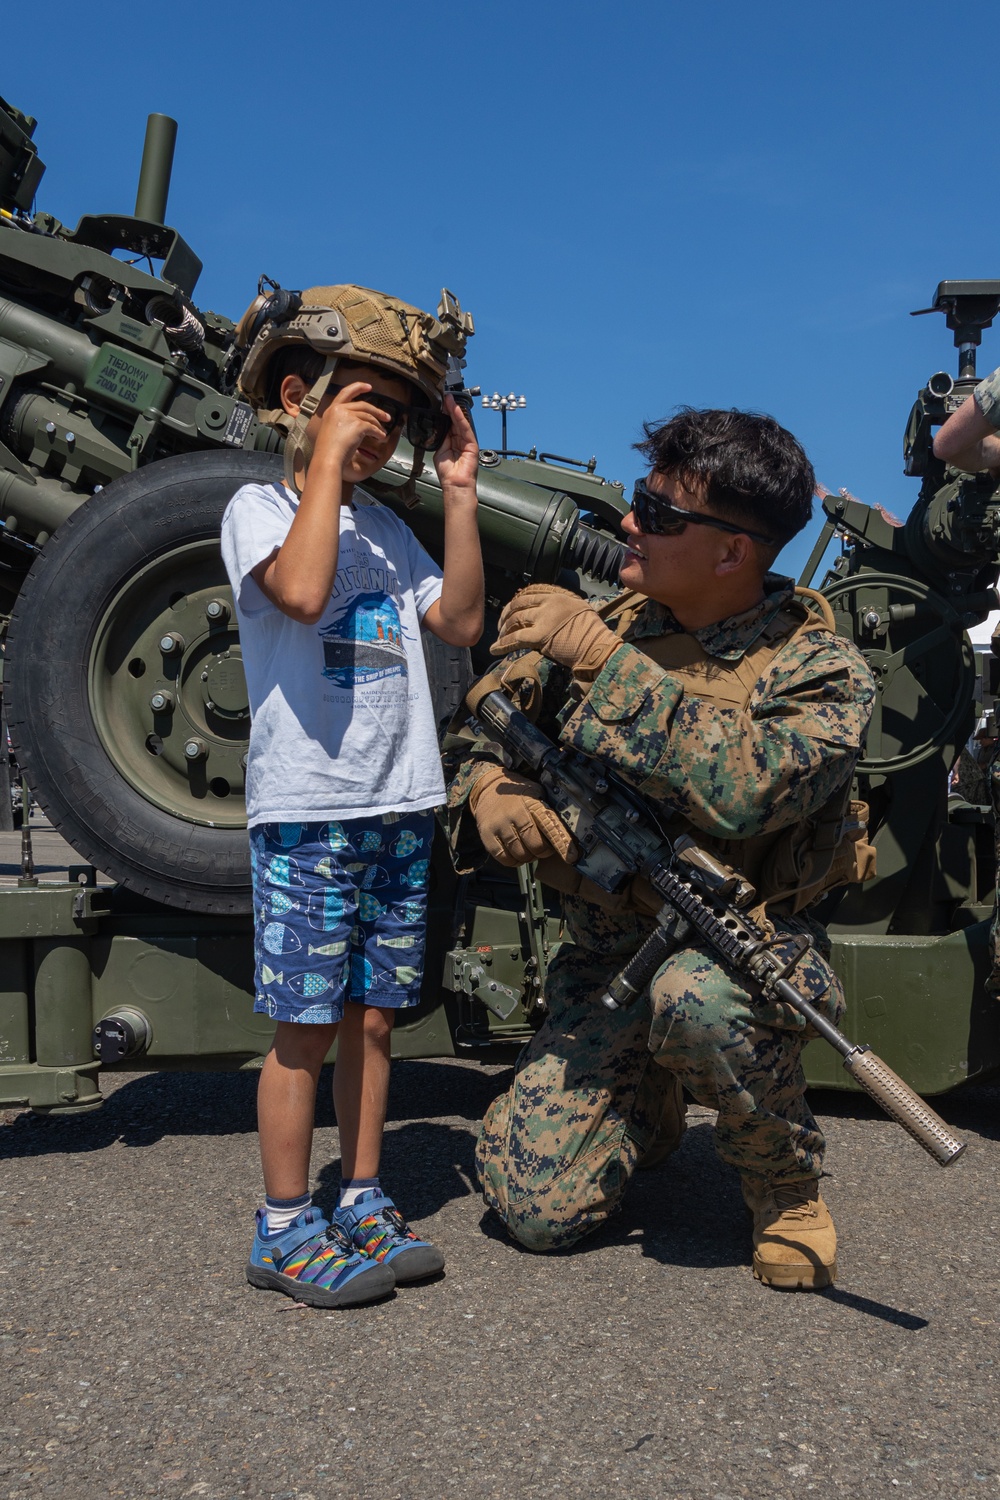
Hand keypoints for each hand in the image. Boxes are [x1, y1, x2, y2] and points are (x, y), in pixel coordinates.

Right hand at [312, 381, 394, 470]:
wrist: (327, 458)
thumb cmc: (327, 450)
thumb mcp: (330, 430)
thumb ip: (341, 423)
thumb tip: (358, 425)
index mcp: (331, 410)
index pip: (346, 392)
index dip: (358, 387)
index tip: (369, 386)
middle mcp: (339, 410)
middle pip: (363, 405)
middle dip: (377, 411)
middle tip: (386, 416)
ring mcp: (348, 416)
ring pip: (369, 416)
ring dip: (378, 424)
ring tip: (383, 431)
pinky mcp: (357, 425)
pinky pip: (372, 427)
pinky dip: (378, 432)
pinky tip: (381, 437)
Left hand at [434, 395, 478, 492]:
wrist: (455, 484)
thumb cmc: (448, 472)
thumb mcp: (439, 450)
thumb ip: (441, 437)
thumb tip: (439, 423)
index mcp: (452, 441)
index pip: (448, 423)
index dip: (444, 412)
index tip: (439, 402)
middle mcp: (460, 440)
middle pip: (455, 420)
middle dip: (449, 407)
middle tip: (444, 395)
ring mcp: (467, 441)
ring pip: (460, 422)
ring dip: (454, 409)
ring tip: (448, 398)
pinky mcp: (472, 444)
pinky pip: (465, 428)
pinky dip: (460, 418)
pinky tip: (455, 409)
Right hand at [469, 764, 578, 866]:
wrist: (487, 787)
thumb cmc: (518, 795)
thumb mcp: (537, 794)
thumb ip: (548, 811)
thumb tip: (569, 833)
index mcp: (532, 803)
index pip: (550, 825)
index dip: (561, 843)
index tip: (572, 857)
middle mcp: (515, 814)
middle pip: (535, 845)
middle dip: (544, 851)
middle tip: (543, 848)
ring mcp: (499, 826)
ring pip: (521, 854)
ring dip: (529, 857)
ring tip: (529, 848)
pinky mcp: (487, 836)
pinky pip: (505, 859)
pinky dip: (514, 861)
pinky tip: (516, 853)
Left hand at [491, 584, 621, 678]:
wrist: (599, 649)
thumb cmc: (594, 636)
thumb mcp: (581, 610)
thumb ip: (563, 608)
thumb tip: (550, 614)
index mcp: (559, 596)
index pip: (531, 592)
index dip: (517, 601)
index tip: (512, 609)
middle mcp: (550, 603)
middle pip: (519, 604)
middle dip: (506, 614)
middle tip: (501, 625)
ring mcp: (544, 618)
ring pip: (515, 620)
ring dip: (503, 630)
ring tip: (499, 638)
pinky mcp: (540, 636)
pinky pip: (515, 639)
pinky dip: (502, 644)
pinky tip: (495, 649)